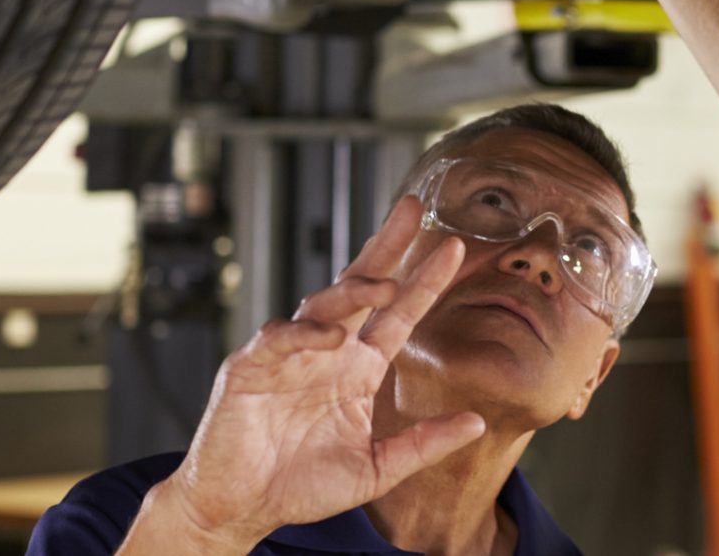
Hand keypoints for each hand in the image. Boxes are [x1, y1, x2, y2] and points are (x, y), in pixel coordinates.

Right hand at [155, 197, 483, 544]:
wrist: (242, 508)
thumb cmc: (302, 486)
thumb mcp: (377, 468)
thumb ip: (423, 445)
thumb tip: (477, 424)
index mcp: (358, 368)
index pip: (399, 315)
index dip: (425, 282)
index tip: (455, 250)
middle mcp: (328, 351)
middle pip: (361, 286)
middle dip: (387, 246)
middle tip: (412, 210)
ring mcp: (289, 355)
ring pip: (323, 305)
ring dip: (353, 291)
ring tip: (384, 286)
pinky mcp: (250, 368)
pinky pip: (279, 339)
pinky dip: (304, 334)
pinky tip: (331, 337)